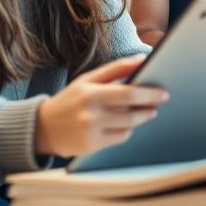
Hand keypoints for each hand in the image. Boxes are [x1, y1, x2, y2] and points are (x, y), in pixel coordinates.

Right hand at [34, 56, 168, 157]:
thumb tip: (142, 59)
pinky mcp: (91, 146)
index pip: (128, 93)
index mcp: (90, 92)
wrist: (43, 127)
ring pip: (128, 127)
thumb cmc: (70, 99)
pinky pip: (120, 138)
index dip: (149, 94)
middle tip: (159, 103)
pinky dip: (127, 130)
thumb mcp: (88, 79)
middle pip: (131, 112)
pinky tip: (126, 124)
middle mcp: (90, 113)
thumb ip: (115, 69)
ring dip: (140, 118)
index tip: (163, 92)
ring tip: (145, 112)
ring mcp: (90, 131)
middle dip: (150, 107)